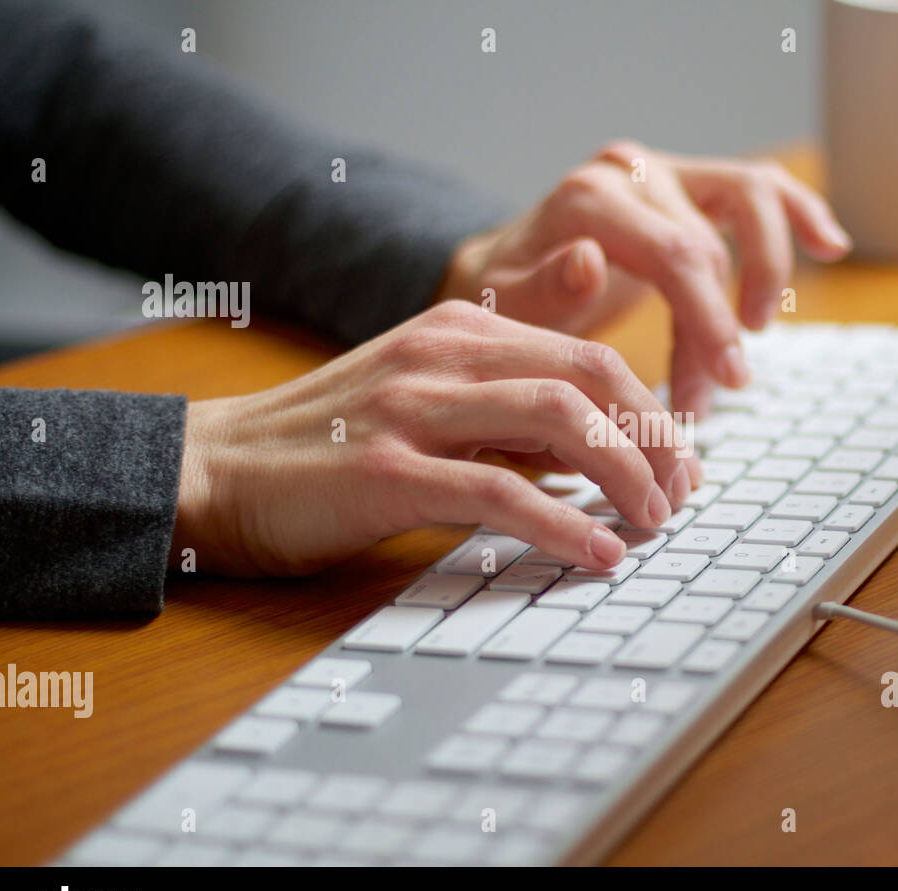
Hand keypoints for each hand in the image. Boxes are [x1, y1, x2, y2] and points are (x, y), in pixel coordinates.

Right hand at [172, 301, 696, 576]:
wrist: (215, 468)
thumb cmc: (328, 444)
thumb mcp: (424, 400)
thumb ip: (502, 410)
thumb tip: (592, 449)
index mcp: (460, 331)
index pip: (587, 357)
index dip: (649, 411)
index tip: (680, 462)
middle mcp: (444, 355)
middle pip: (591, 380)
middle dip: (655, 440)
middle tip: (682, 494)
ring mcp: (415, 408)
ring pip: (560, 423)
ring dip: (626, 477)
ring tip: (655, 522)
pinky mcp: (389, 471)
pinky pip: (501, 494)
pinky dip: (564, 525)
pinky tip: (598, 553)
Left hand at [438, 140, 851, 416]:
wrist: (506, 266)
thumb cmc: (509, 292)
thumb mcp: (506, 302)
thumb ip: (542, 289)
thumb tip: (590, 260)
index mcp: (590, 196)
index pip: (675, 254)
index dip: (709, 321)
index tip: (723, 383)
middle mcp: (633, 170)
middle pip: (710, 245)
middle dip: (720, 329)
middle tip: (719, 392)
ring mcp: (668, 171)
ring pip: (752, 197)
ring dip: (769, 272)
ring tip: (759, 334)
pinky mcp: (692, 183)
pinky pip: (759, 186)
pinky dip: (799, 213)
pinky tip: (832, 246)